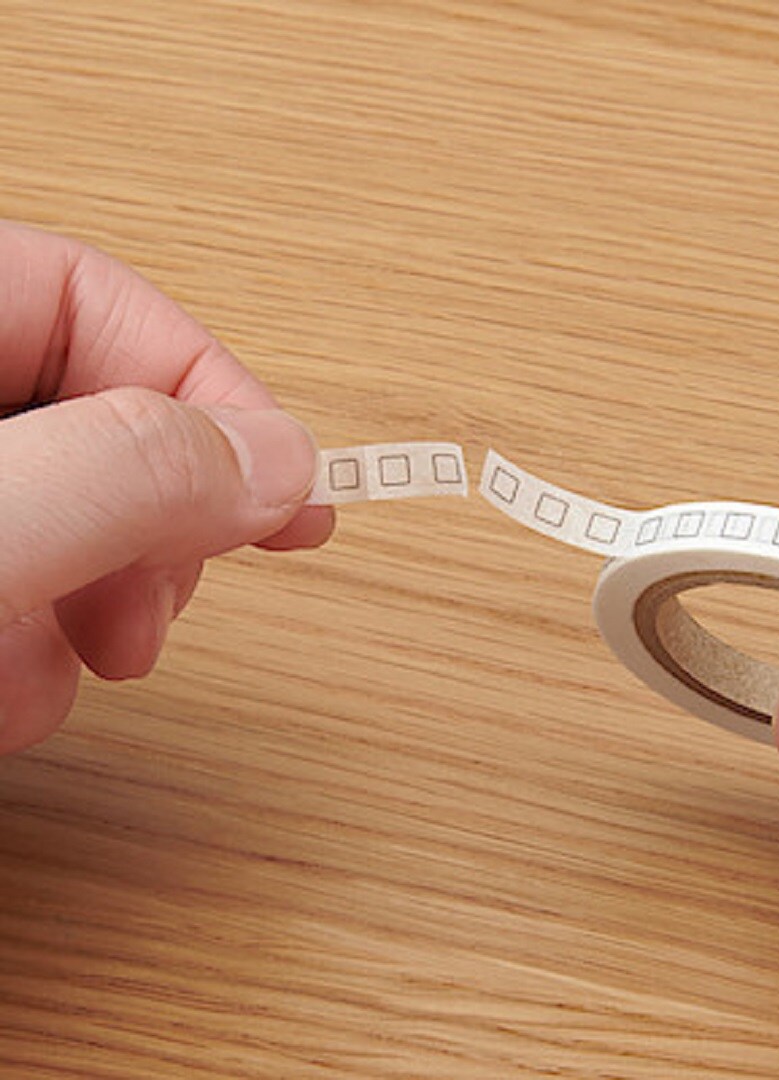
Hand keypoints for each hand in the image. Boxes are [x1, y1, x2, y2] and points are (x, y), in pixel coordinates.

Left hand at [0, 222, 333, 753]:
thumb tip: (276, 462)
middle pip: (90, 415)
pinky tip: (11, 697)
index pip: (97, 299)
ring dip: (97, 604)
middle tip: (176, 600)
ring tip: (78, 670)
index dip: (210, 392)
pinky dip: (32, 648)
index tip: (290, 491)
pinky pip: (10, 580)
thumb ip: (126, 477)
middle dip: (156, 524)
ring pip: (58, 515)